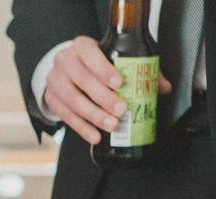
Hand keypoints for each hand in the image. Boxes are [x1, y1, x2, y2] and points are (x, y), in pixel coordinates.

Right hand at [43, 36, 171, 143]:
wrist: (67, 70)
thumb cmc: (96, 64)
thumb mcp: (113, 59)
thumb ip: (139, 69)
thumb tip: (164, 87)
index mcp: (81, 46)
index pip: (90, 55)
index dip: (103, 70)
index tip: (119, 83)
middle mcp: (64, 61)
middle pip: (82, 80)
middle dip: (103, 98)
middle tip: (121, 111)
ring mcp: (54, 80)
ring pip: (72, 100)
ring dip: (93, 116)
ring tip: (111, 126)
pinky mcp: (50, 98)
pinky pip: (65, 115)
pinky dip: (81, 127)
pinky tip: (94, 136)